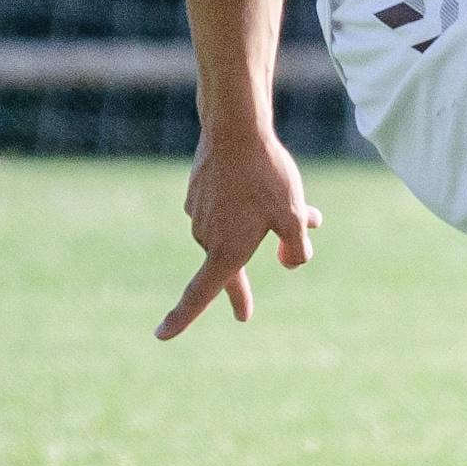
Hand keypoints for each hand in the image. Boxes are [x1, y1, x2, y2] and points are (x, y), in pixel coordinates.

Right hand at [163, 127, 322, 337]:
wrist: (235, 130)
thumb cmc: (266, 176)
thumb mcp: (294, 216)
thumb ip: (297, 249)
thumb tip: (290, 264)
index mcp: (226, 250)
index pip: (199, 294)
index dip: (181, 319)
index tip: (161, 336)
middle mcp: (206, 237)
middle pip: (230, 264)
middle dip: (248, 277)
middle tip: (244, 314)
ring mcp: (198, 214)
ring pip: (233, 231)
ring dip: (261, 229)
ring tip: (305, 210)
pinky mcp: (198, 193)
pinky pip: (226, 210)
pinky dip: (248, 208)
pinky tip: (269, 186)